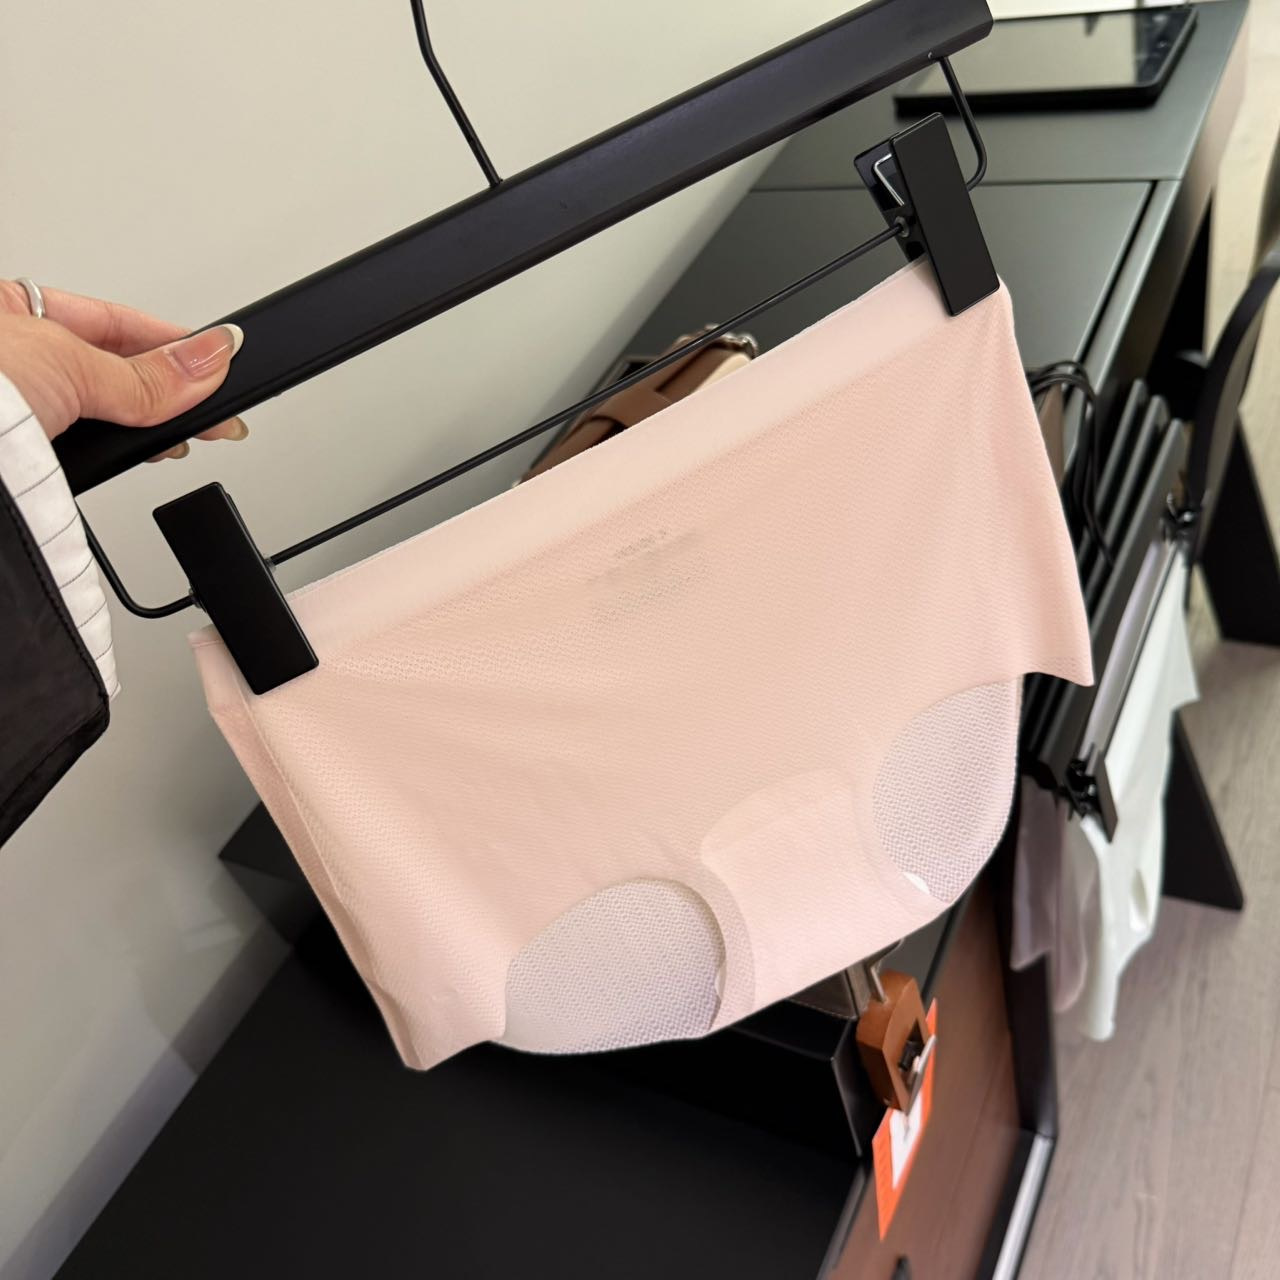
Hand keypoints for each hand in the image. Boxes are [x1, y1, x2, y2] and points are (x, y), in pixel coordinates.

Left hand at [0, 281, 246, 459]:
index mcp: (12, 312)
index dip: (172, 342)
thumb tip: (212, 358)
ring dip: (146, 427)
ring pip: (104, 413)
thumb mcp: (70, 366)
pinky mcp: (23, 454)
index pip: (114, 322)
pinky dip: (119, 454)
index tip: (220, 358)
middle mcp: (13, 358)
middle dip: (168, 390)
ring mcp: (18, 410)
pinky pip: (88, 449)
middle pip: (115, 370)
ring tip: (181, 436)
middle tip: (214, 408)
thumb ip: (147, 373)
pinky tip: (141, 453)